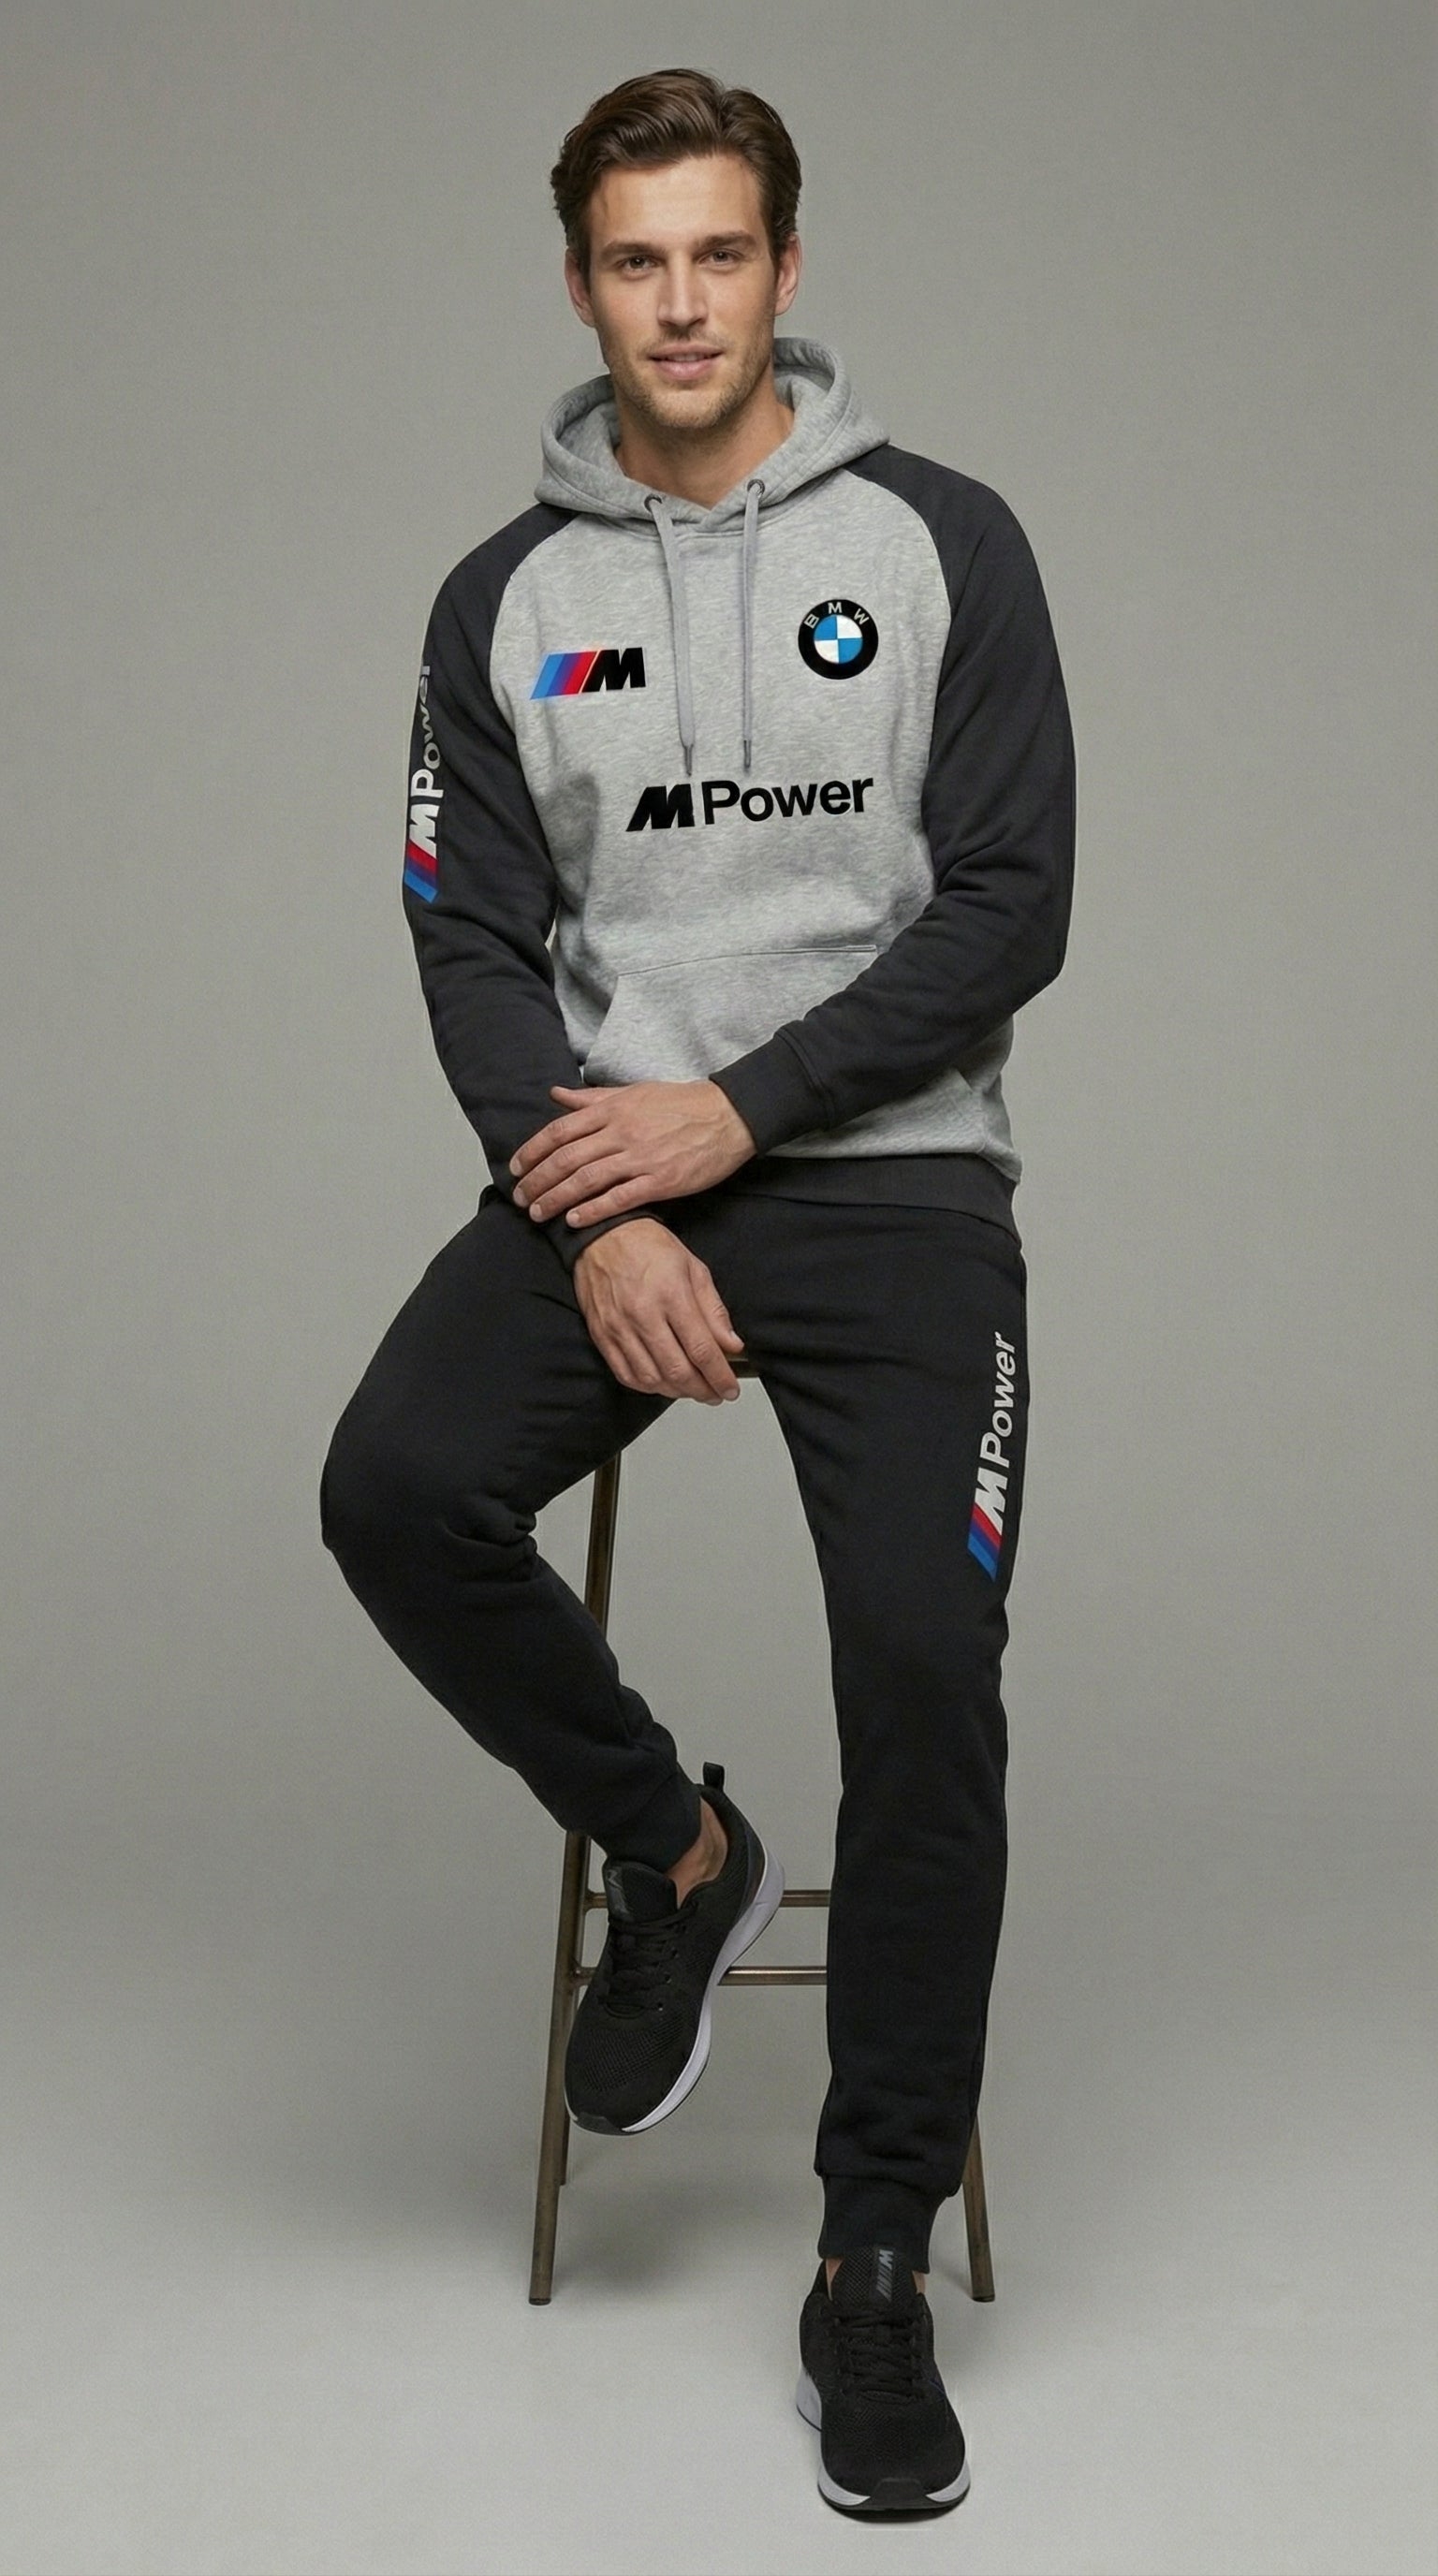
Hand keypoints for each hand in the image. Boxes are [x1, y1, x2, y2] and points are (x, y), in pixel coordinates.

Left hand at [509, 1079, 755, 1228]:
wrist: (727, 1116)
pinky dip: (593, 1210)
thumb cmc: (679, 1104)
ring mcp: (640, 1157)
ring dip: (557, 1198)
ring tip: (538, 1215)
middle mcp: (621, 1132)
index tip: (515, 1168)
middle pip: (567, 1158)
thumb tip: (555, 1094)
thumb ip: (592, 1098)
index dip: (532, 1150)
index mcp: (612, 1109)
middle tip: (520, 1198)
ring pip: (587, 1180)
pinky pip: (620, 1198)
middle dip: (538, 1180)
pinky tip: (574, 1221)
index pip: (560, 1130)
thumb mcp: (633, 1093)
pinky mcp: (660, 1180)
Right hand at [571, 1220, 746, 1404]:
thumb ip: (714, 1310)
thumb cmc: (649, 1246)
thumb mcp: (694, 1268)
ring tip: (691, 1389)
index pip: (702, 1350)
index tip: (730, 1389)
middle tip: (715, 1394)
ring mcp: (619, 1327)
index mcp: (672, 1295)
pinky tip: (662, 1383)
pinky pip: (625, 1374)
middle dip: (702, 1390)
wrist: (602, 1235)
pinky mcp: (602, 1335)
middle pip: (677, 1371)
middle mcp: (643, 1315)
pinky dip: (647, 1387)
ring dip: (676, 1392)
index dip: (720, 1376)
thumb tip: (732, 1345)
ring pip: (651, 1378)